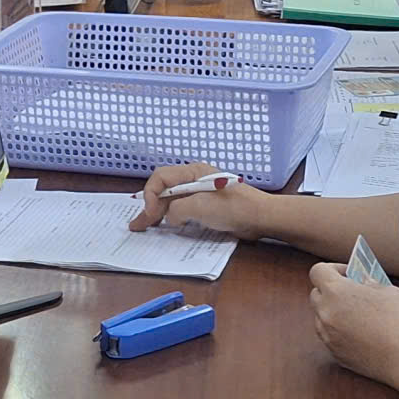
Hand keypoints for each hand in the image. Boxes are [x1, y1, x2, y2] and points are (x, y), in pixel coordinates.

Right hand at [129, 162, 270, 239]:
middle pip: (164, 190)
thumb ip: (177, 210)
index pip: (160, 178)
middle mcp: (194, 179)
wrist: (261, 217)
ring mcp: (201, 193)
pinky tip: (166, 227)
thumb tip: (170, 217)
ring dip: (158, 213)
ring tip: (146, 226)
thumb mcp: (199, 207)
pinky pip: (183, 209)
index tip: (150, 214)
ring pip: (172, 200)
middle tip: (137, 225)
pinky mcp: (207, 206)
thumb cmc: (234, 208)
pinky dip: (172, 217)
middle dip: (149, 207)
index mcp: (192, 172)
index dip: (150, 195)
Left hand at [310, 262, 398, 385]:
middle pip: (316, 294)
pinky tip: (359, 333)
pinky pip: (329, 336)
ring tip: (356, 314)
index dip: (332, 269)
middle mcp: (325, 313)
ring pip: (321, 317)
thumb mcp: (388, 290)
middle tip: (351, 293)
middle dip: (331, 291)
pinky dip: (339, 331)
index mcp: (336, 292)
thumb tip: (361, 283)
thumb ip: (369, 283)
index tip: (348, 274)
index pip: (318, 272)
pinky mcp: (334, 353)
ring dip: (333, 312)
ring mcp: (328, 335)